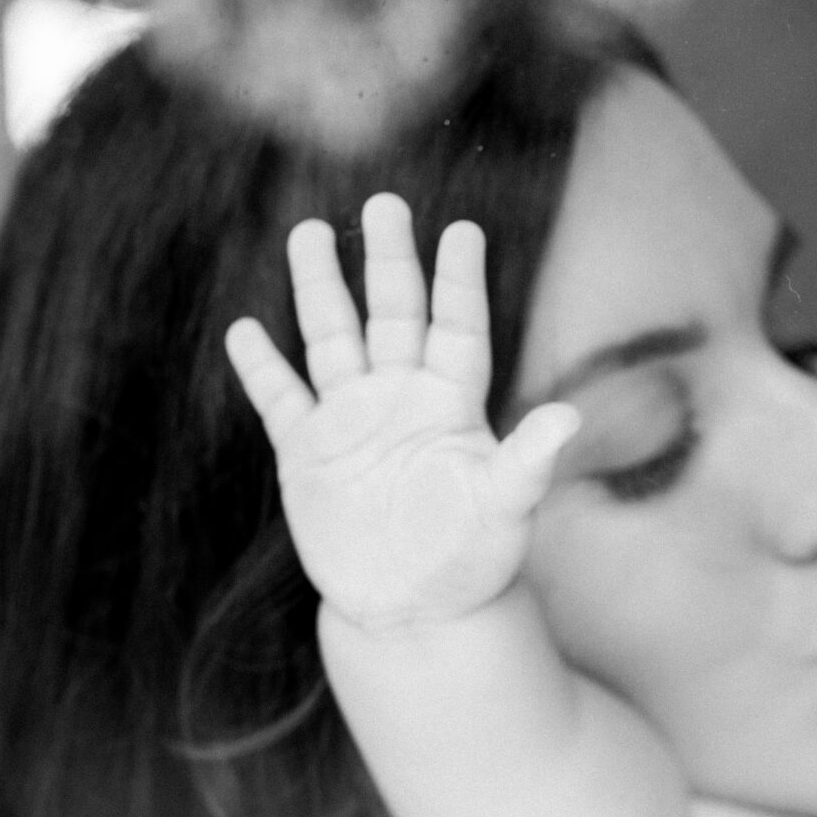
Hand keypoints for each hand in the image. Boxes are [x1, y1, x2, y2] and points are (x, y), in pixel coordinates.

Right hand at [224, 194, 577, 629]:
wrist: (416, 611)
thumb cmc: (474, 562)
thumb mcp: (505, 510)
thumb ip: (529, 460)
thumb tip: (569, 419)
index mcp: (453, 405)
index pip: (457, 328)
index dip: (459, 282)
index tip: (462, 231)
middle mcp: (401, 399)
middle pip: (393, 314)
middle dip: (388, 260)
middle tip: (382, 205)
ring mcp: (351, 421)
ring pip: (332, 338)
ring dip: (320, 289)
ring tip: (309, 234)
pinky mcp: (308, 453)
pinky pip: (281, 399)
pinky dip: (262, 368)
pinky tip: (246, 331)